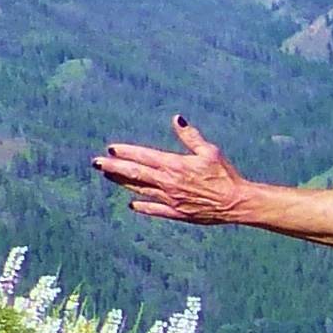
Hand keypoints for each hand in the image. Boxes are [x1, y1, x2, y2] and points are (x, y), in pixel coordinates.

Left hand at [92, 117, 252, 227]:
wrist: (236, 202)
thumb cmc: (225, 175)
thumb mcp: (209, 151)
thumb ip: (190, 136)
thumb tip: (176, 119)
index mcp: (174, 165)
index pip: (143, 156)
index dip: (126, 152)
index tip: (111, 148)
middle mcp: (168, 183)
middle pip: (134, 173)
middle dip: (113, 167)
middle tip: (95, 163)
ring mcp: (170, 200)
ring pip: (140, 190)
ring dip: (122, 183)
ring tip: (108, 177)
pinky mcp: (177, 213)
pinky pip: (155, 210)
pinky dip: (142, 207)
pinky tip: (133, 204)